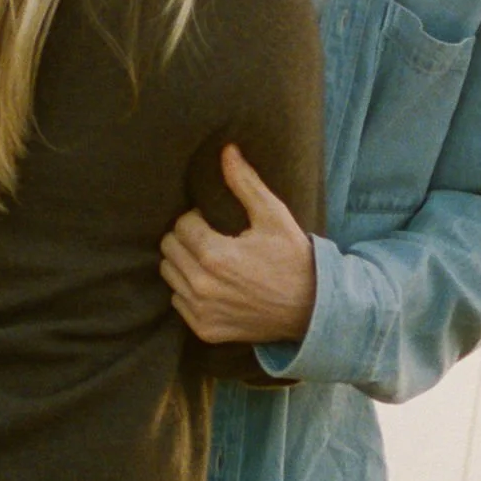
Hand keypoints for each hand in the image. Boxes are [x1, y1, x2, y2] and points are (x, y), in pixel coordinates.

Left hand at [160, 147, 316, 347]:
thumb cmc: (292, 259)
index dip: (196, 219)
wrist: (310, 309)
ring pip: (169, 274)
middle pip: (169, 249)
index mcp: (214, 255)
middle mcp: (202, 286)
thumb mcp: (273, 216)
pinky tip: (214, 284)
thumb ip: (245, 183)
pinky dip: (189, 291)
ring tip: (210, 260)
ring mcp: (201, 311)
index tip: (214, 222)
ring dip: (184, 263)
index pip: (181, 225)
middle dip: (186, 238)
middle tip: (210, 238)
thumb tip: (226, 151)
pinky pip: (177, 301)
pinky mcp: (204, 329)